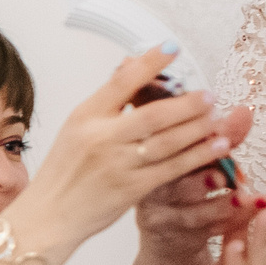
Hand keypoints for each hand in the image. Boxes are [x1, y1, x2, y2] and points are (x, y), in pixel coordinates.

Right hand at [5, 48, 239, 263]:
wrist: (48, 215)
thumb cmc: (64, 172)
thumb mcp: (76, 129)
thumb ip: (107, 102)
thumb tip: (132, 66)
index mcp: (85, 117)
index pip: (123, 82)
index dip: (151, 63)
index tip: (173, 48)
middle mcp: (101, 138)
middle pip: (155, 114)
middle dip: (189, 103)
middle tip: (209, 96)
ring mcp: (118, 164)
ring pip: (169, 141)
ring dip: (199, 127)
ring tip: (217, 118)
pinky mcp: (131, 189)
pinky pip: (173, 168)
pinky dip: (198, 155)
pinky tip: (217, 146)